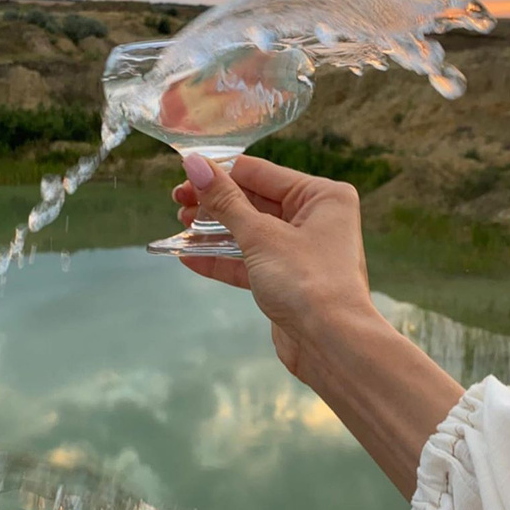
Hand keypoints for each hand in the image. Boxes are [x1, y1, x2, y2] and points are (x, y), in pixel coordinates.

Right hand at [173, 154, 377, 386]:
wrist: (332, 345)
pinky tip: (188, 256)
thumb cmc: (306, 282)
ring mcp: (303, 251)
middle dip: (215, 202)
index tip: (184, 173)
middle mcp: (317, 218)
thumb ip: (225, 201)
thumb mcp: (260, 236)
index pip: (261, 173)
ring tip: (179, 224)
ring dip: (214, 230)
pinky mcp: (289, 281)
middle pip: (255, 201)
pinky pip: (251, 261)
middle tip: (176, 202)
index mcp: (322, 196)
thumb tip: (195, 164)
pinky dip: (222, 259)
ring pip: (250, 232)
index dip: (220, 172)